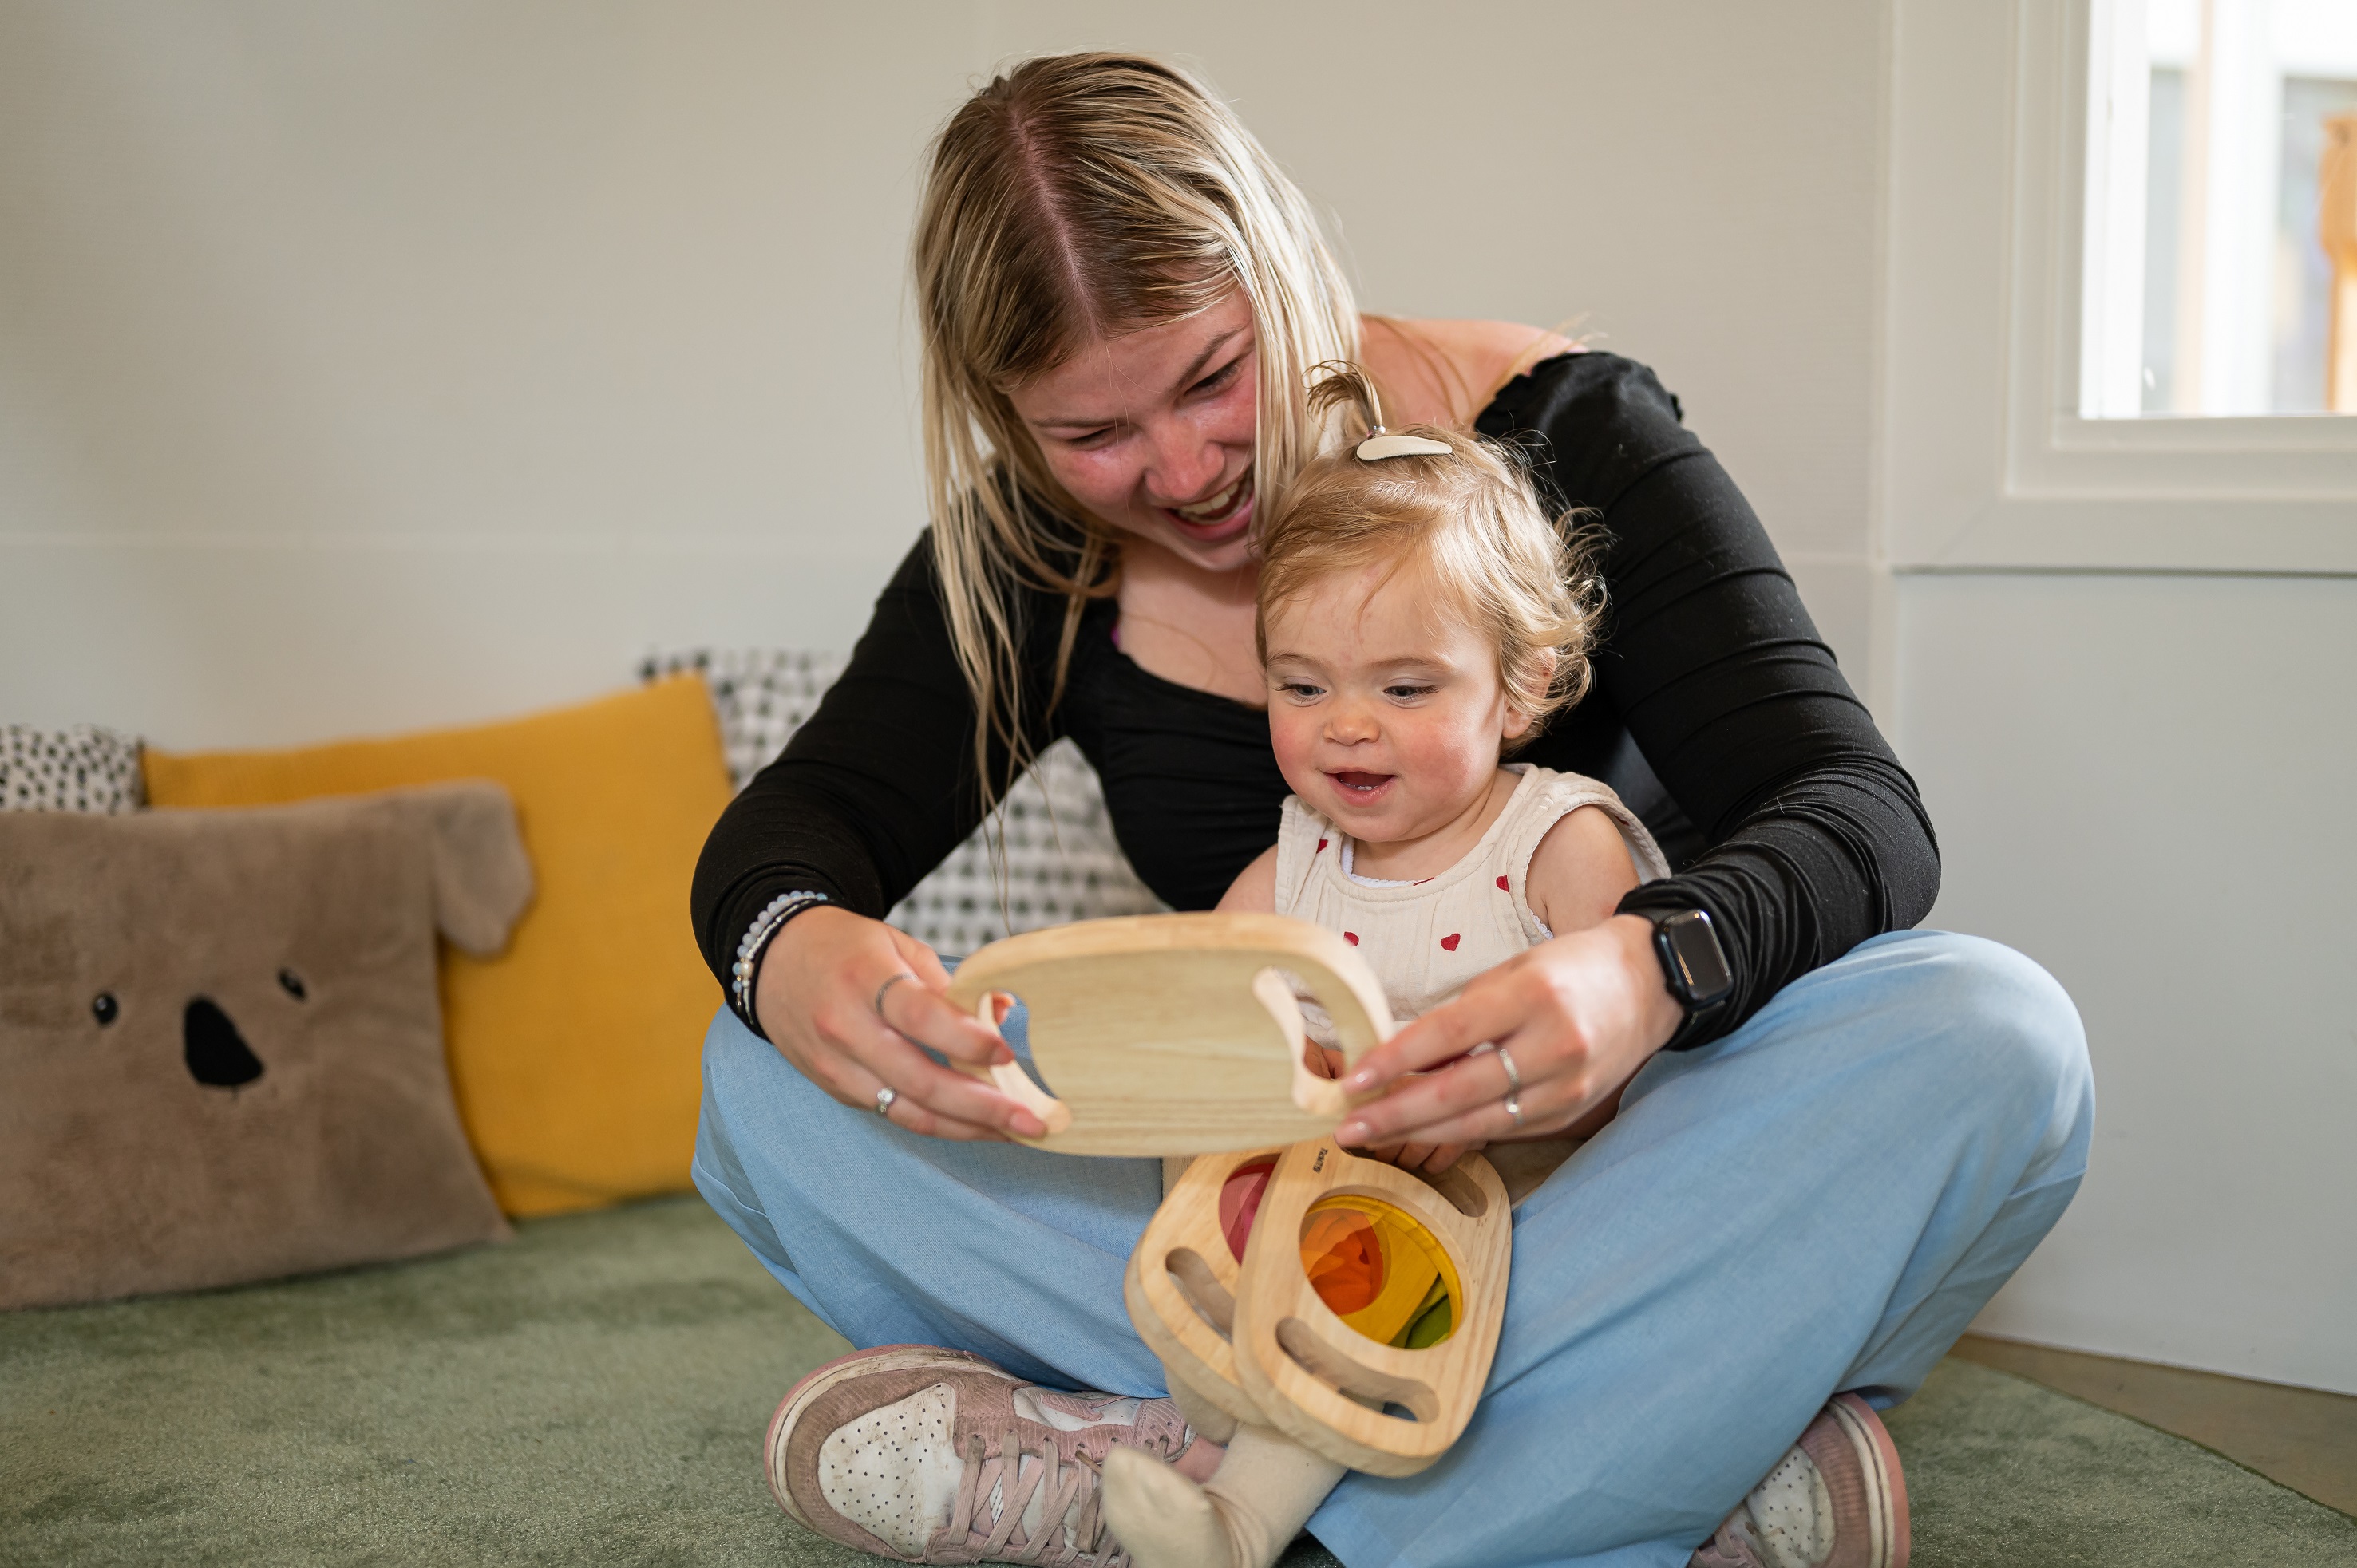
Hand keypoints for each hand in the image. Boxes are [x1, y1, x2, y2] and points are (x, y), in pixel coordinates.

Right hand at [753, 906, 1049, 1141]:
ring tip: (1013, 1132)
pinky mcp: (833, 1086)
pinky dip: (936, 1122)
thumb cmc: (845, 948)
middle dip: (981, 1107)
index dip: (966, 1040)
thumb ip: (947, 983)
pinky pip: (890, 1112)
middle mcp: (844, 1026)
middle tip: (1030, 1120)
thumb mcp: (896, 944)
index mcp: (864, 978)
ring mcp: (835, 1063)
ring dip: (965, 1128)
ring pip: (906, 1110)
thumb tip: (1001, 1012)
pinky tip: (973, 1124)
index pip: (919, 1016)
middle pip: (918, 1079)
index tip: (1007, 1055)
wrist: (773, 960)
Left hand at [1335, 915, 1682, 1150]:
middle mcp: (1554, 1045)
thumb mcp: (1514, 971)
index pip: (1450, 1033)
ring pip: (1478, 1122)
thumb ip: (1463, 1015)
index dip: (1396, 1060)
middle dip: (1395, 1114)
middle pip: (1459, 1090)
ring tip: (1370, 1136)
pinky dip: (1458, 1133)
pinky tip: (1421, 1132)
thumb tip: (1402, 1058)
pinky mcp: (1569, 1113)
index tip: (1353, 1080)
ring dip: (1417, 1133)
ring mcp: (1567, 1086)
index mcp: (1533, 995)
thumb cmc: (1570, 969)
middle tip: (1345, 1126)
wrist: (1651, 986)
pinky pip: (1503, 1130)